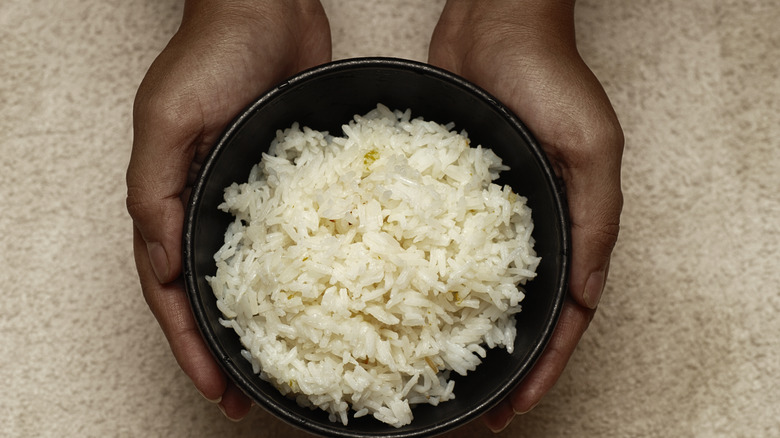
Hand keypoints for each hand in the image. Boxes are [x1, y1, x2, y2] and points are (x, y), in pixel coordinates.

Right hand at [126, 0, 330, 419]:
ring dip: (264, 326)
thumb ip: (156, 191)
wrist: (269, 9)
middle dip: (225, 351)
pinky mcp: (291, 188)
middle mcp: (208, 209)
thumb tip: (160, 267)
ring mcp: (251, 203)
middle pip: (209, 298)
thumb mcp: (168, 119)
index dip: (190, 345)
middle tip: (249, 399)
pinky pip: (297, 242)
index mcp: (170, 201)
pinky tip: (333, 305)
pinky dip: (305, 278)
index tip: (217, 389)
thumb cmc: (211, 54)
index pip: (170, 292)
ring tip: (287, 369)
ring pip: (254, 279)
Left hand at [429, 0, 623, 431]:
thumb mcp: (592, 148)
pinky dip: (423, 281)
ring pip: (476, 290)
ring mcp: (487, 216)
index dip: (543, 367)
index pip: (564, 318)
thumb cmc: (551, 78)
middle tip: (475, 407)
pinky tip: (398, 307)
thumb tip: (584, 298)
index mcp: (571, 227)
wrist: (495, 24)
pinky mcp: (449, 194)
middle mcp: (530, 230)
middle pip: (519, 315)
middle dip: (501, 366)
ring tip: (435, 374)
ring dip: (460, 332)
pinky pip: (435, 247)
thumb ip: (593, 221)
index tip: (515, 407)